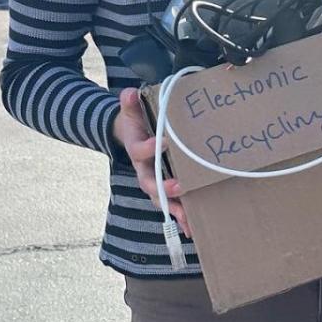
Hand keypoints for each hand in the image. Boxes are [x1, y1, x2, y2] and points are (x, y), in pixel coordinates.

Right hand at [113, 88, 191, 238]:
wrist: (130, 136)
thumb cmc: (136, 123)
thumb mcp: (131, 112)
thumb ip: (130, 103)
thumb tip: (128, 93)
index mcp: (137, 150)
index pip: (140, 150)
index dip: (149, 147)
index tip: (163, 142)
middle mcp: (144, 170)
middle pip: (150, 184)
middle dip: (163, 188)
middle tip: (178, 188)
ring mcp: (154, 181)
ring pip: (161, 200)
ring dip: (175, 210)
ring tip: (188, 221)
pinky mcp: (164, 188)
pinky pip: (171, 205)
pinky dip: (181, 217)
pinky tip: (193, 229)